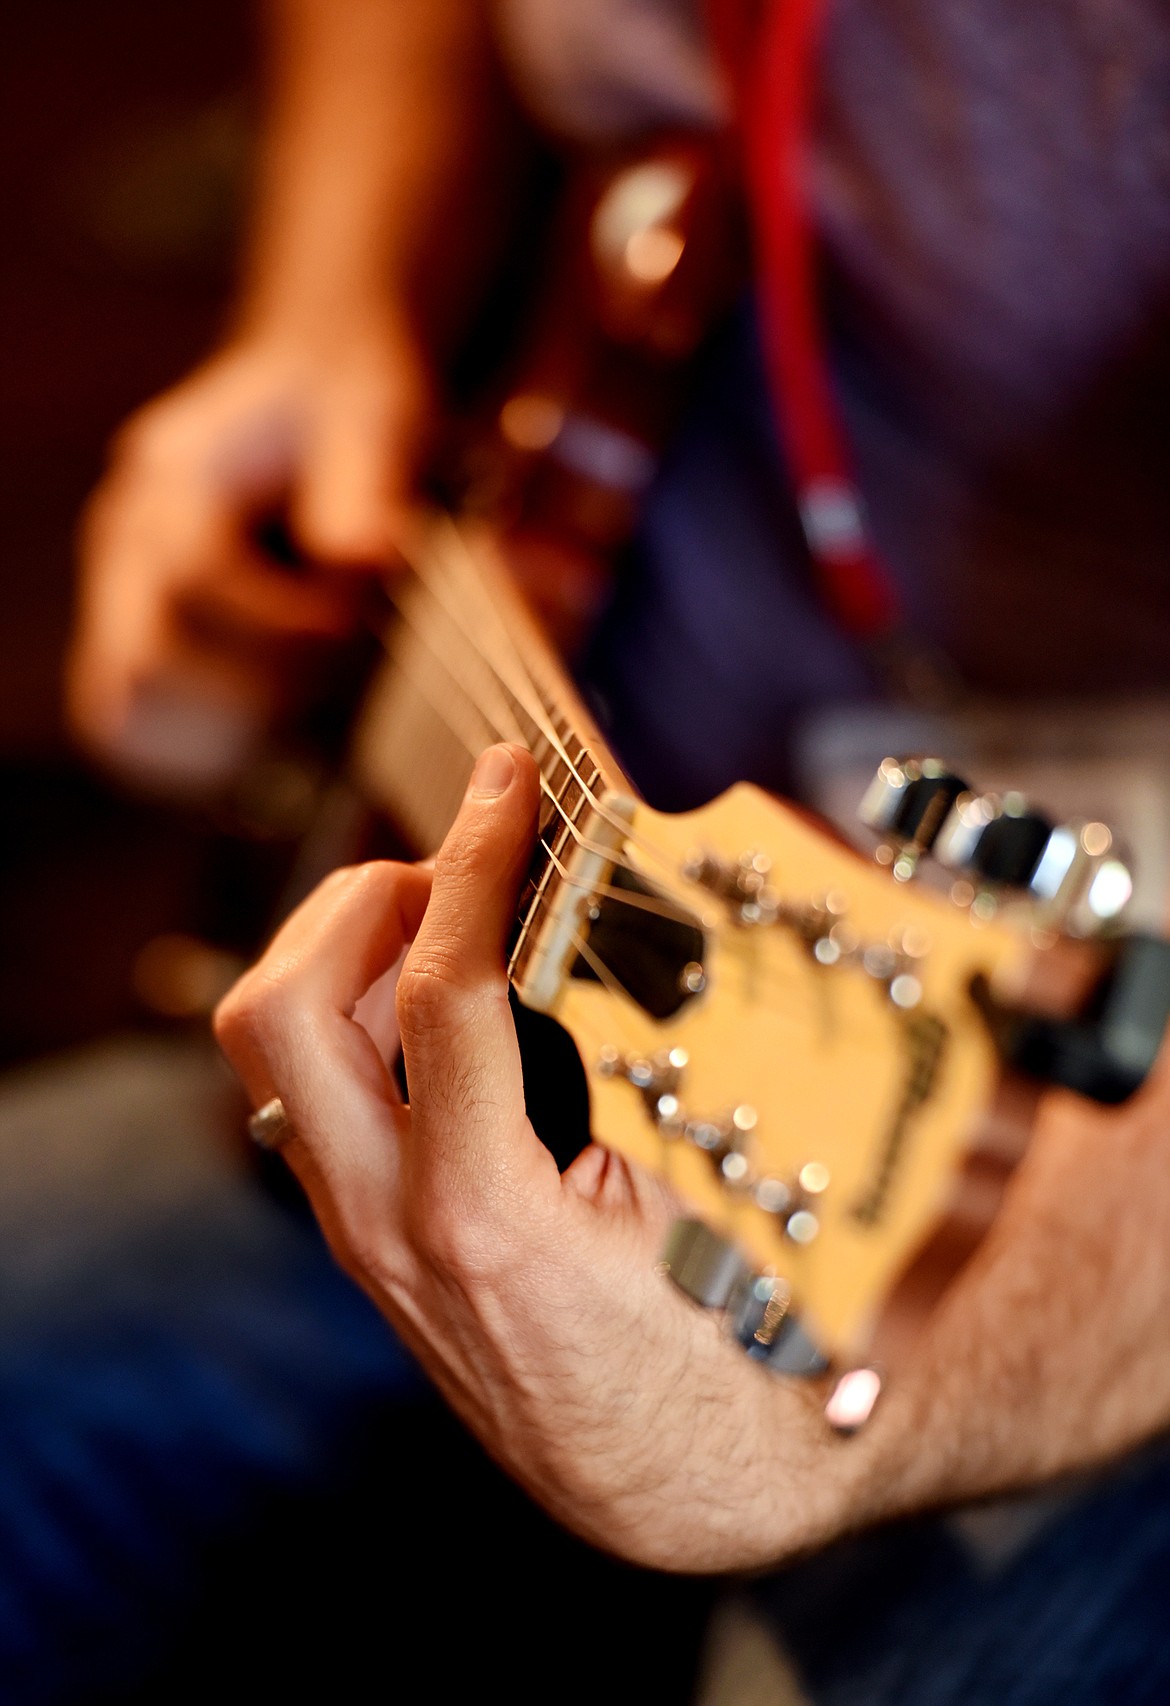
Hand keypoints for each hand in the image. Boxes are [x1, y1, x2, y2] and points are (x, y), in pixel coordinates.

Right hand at [67, 315, 432, 790]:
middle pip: (148, 657)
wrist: (314, 381)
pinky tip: (276, 723)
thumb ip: (364, 487)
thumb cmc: (344, 398)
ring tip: (314, 682)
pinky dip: (205, 738)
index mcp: (173, 473)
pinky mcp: (139, 631)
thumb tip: (360, 560)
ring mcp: (120, 587)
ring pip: (131, 702)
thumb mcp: (373, 414)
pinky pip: (135, 717)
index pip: (195, 578)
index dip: (285, 621)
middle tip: (340, 658)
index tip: (354, 617)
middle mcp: (126, 534)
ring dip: (234, 717)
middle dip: (262, 680)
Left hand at [214, 744, 1169, 1572]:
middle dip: (356, 903)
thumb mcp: (712, 1201)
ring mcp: (361, 1235)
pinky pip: (313, 1090)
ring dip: (343, 957)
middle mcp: (387, 1224)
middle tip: (460, 880)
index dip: (482, 856)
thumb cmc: (720, 1355)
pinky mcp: (365, 1235)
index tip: (511, 777)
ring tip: (454, 936)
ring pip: (269, 1045)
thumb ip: (680, 1059)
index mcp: (482, 1214)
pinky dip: (361, 1020)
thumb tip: (708, 915)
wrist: (674, 1490)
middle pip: (274, 1005)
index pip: (449, 987)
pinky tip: (452, 1017)